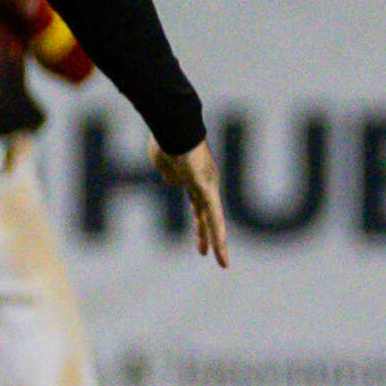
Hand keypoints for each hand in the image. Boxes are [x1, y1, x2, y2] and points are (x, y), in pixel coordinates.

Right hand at [152, 137, 229, 268]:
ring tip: (223, 262)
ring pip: (213, 219)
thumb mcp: (161, 160)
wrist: (173, 124)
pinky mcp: (206, 186)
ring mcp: (207, 185)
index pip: (198, 205)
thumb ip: (168, 171)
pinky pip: (212, 213)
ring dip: (215, 241)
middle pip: (206, 215)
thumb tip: (173, 181)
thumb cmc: (166, 137)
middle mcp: (205, 183)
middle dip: (207, 236)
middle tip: (211, 256)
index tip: (200, 239)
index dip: (200, 223)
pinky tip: (219, 248)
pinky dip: (216, 232)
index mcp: (194, 178)